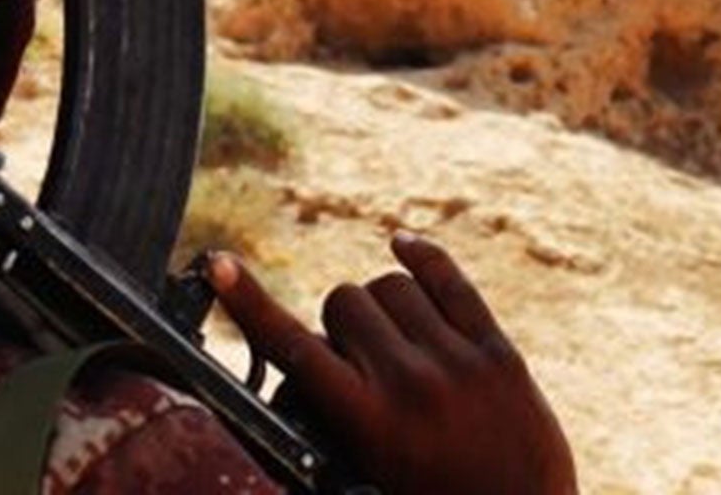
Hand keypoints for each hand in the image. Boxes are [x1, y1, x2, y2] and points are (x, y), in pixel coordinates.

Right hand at [209, 233, 576, 494]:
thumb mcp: (368, 475)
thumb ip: (333, 418)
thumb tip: (309, 360)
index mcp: (368, 425)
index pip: (293, 346)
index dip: (249, 303)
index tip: (219, 265)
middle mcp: (410, 385)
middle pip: (345, 300)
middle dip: (340, 324)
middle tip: (357, 363)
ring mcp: (460, 364)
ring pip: (393, 284)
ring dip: (381, 305)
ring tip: (394, 344)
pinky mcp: (500, 354)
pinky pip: (450, 281)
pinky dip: (422, 258)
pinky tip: (404, 248)